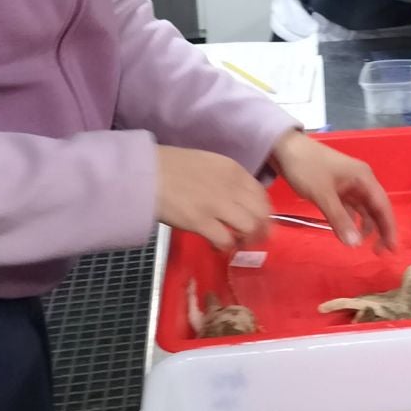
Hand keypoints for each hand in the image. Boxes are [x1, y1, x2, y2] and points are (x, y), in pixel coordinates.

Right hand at [155, 147, 269, 250]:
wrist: (145, 172)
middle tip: (253, 240)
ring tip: (235, 244)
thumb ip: (227, 180)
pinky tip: (217, 245)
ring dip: (245, 240)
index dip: (264, 213)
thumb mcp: (209, 164)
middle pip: (261, 214)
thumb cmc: (172, 167)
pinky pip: (225, 241)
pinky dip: (225, 247)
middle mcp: (231, 186)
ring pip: (249, 228)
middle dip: (261, 231)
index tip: (260, 223)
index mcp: (233, 170)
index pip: (262, 195)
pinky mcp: (201, 222)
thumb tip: (238, 201)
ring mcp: (217, 205)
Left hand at [272, 131, 397, 249]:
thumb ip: (339, 220)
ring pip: (364, 209)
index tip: (392, 249)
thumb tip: (355, 245)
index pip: (383, 206)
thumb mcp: (323, 195)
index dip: (389, 228)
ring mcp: (349, 184)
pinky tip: (347, 232)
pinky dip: (351, 220)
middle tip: (378, 252)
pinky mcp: (337, 189)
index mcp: (364, 178)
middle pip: (376, 208)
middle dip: (380, 229)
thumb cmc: (307, 167)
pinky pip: (350, 208)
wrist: (284, 148)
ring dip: (365, 226)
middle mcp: (361, 181)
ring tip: (362, 245)